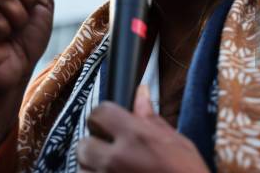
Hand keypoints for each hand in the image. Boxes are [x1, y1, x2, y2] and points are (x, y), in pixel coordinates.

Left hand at [78, 86, 208, 172]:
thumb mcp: (176, 142)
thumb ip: (151, 119)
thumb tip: (141, 93)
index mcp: (136, 136)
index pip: (100, 113)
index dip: (103, 116)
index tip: (109, 122)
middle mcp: (116, 158)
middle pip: (83, 144)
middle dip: (94, 145)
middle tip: (111, 150)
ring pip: (83, 169)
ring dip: (94, 167)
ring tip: (114, 169)